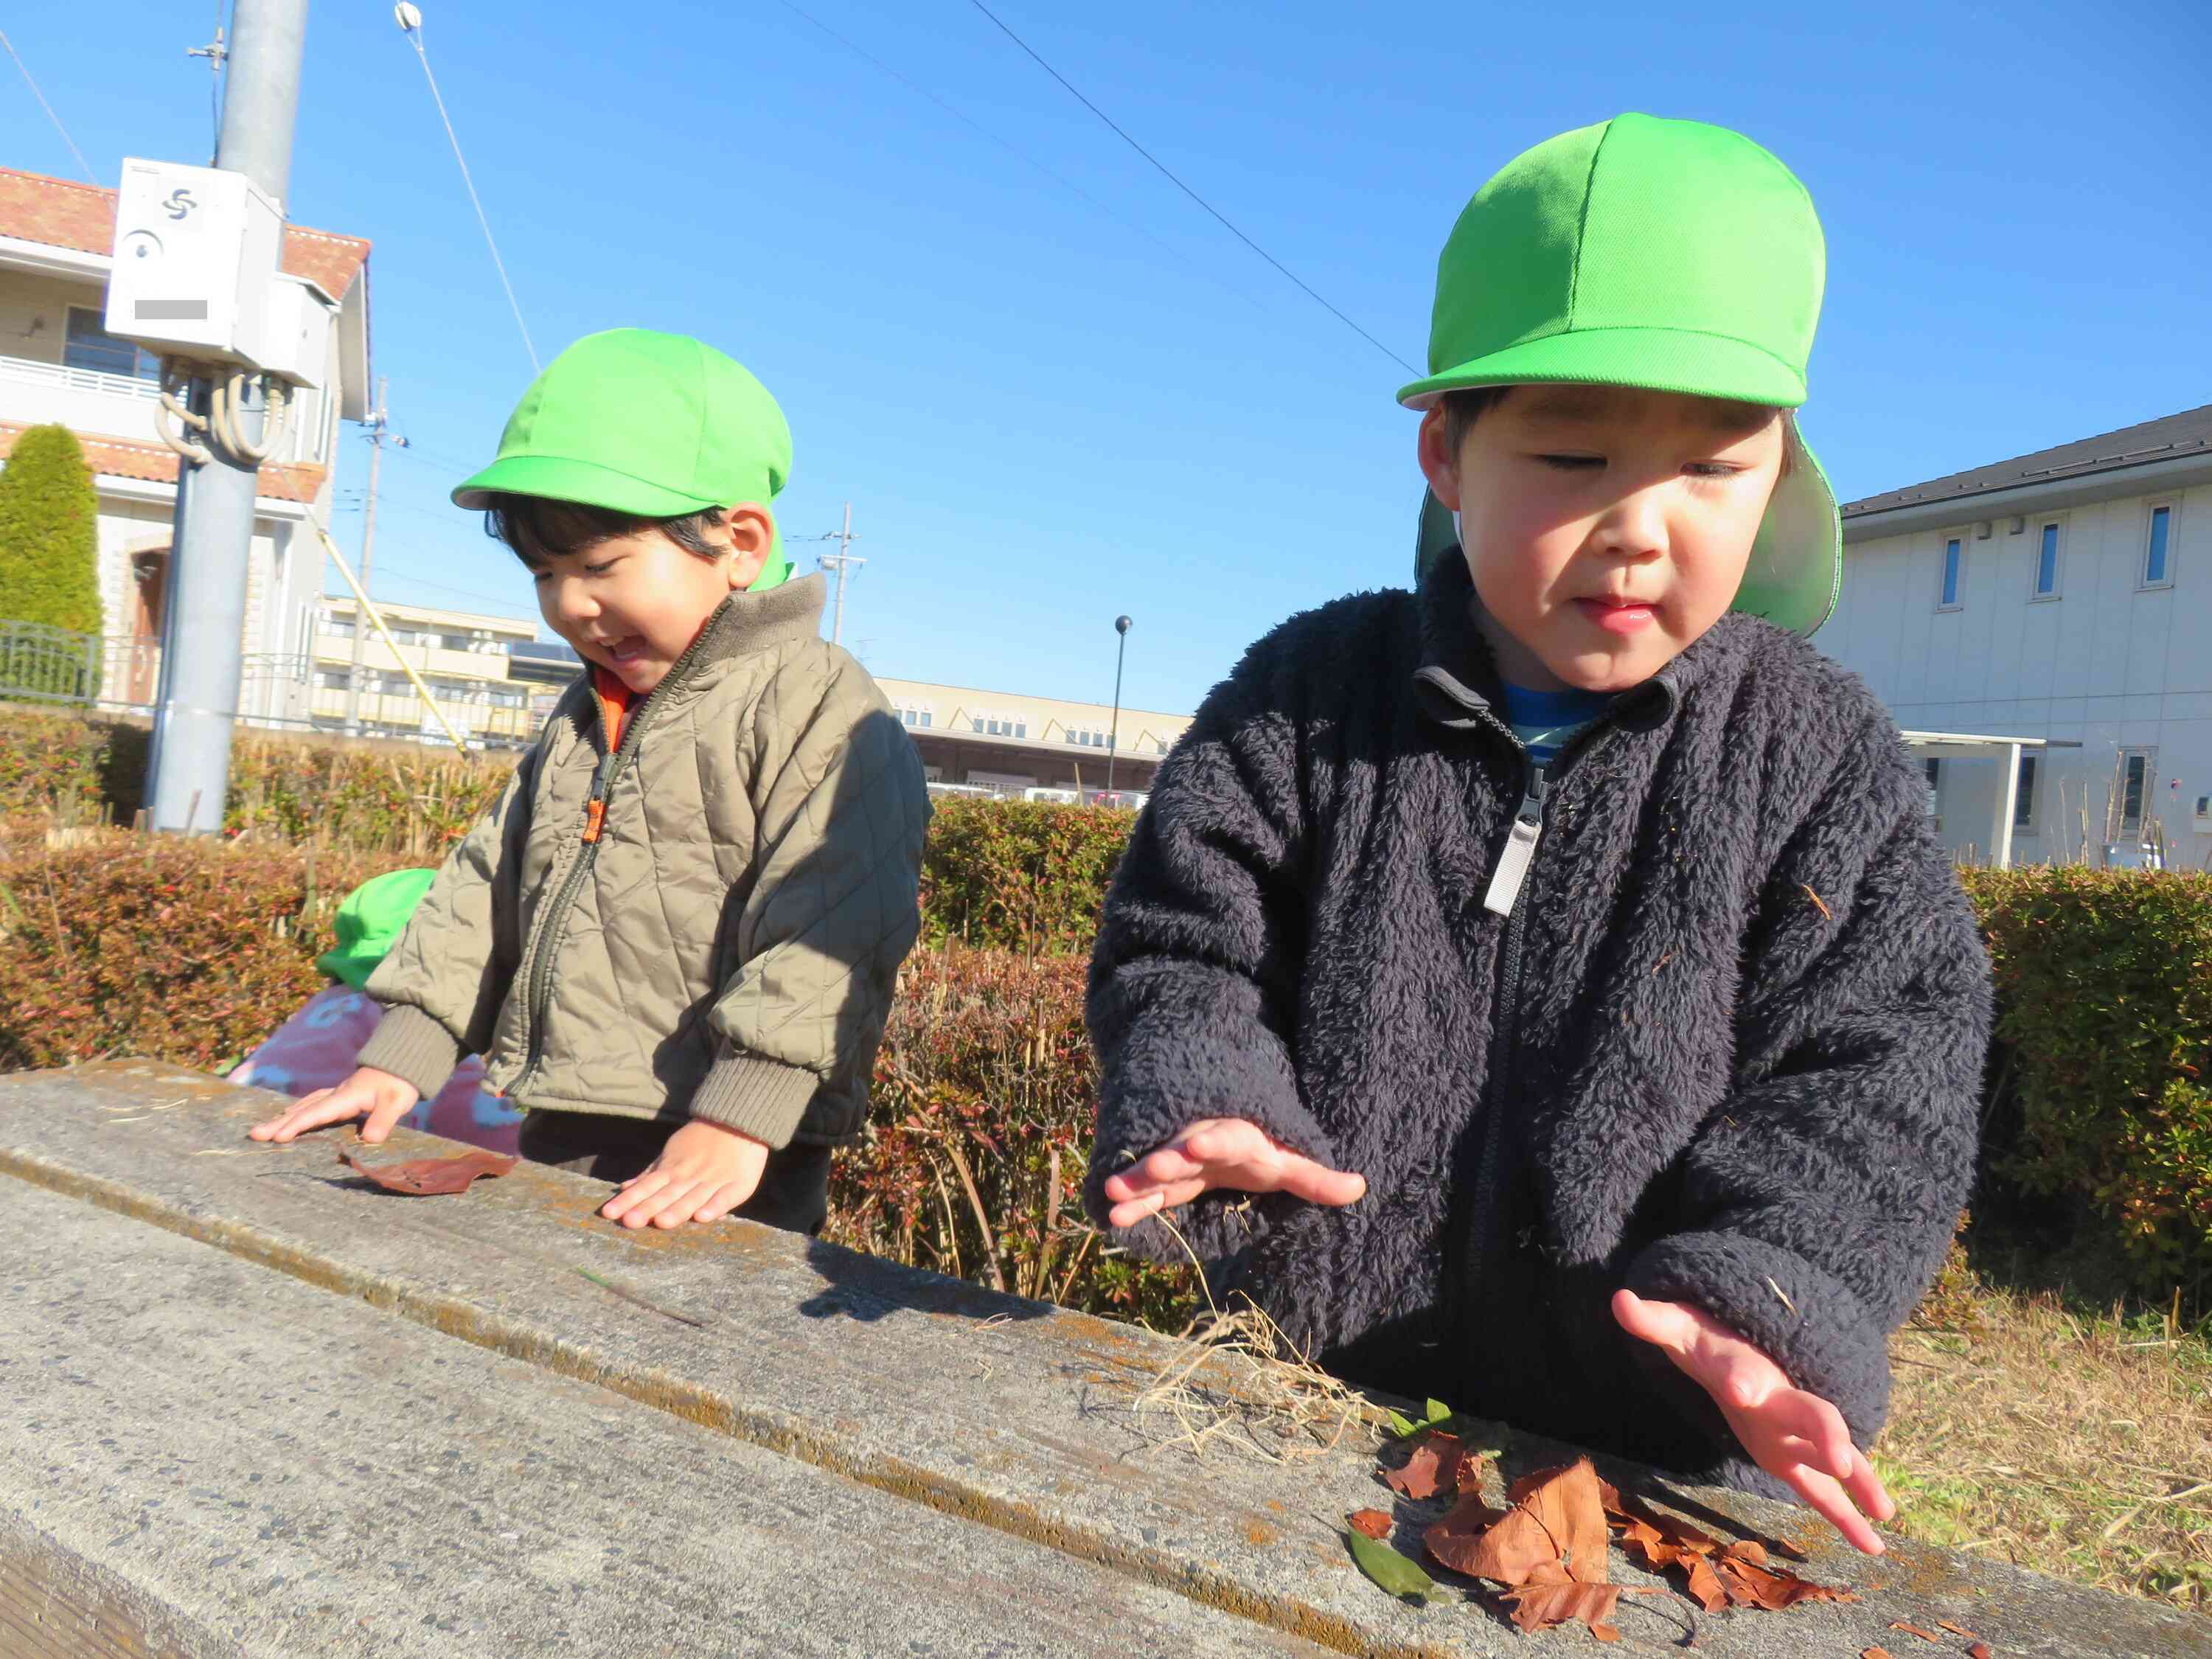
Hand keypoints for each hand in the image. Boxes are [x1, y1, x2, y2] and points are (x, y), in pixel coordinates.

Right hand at [248, 1066, 419, 1143]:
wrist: (404, 1063)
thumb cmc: (400, 1082)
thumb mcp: (396, 1102)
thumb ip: (383, 1120)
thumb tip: (369, 1140)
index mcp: (345, 1097)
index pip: (316, 1113)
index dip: (296, 1126)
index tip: (276, 1138)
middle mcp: (336, 1095)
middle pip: (303, 1109)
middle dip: (278, 1123)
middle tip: (254, 1134)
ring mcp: (337, 1094)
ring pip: (305, 1105)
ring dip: (285, 1117)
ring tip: (265, 1128)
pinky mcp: (342, 1096)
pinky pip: (313, 1104)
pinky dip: (299, 1111)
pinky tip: (292, 1115)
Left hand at [599, 1119, 769, 1229]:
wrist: (739, 1121)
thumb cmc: (701, 1141)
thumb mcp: (672, 1152)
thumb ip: (650, 1172)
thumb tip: (623, 1187)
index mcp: (672, 1169)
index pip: (645, 1186)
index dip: (628, 1200)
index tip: (609, 1213)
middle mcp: (689, 1176)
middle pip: (665, 1195)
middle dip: (647, 1208)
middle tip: (629, 1222)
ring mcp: (714, 1180)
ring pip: (692, 1198)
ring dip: (677, 1210)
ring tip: (661, 1222)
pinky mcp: (737, 1185)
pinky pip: (724, 1197)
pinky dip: (714, 1207)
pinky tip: (702, 1217)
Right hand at [1100, 1117, 1366, 1229]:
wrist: (1224, 1124)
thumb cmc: (1260, 1149)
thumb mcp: (1288, 1161)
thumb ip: (1317, 1178)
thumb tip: (1360, 1187)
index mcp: (1237, 1138)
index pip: (1227, 1136)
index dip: (1212, 1138)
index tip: (1198, 1140)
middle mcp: (1202, 1144)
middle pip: (1184, 1150)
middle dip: (1168, 1158)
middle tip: (1153, 1165)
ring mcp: (1179, 1160)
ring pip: (1156, 1170)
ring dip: (1136, 1181)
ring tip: (1113, 1191)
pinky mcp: (1163, 1178)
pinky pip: (1144, 1190)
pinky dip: (1130, 1201)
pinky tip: (1109, 1215)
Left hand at [1612, 1289, 1895, 1555]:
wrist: (1738, 1342)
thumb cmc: (1705, 1339)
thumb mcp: (1675, 1329)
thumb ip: (1650, 1319)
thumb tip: (1620, 1299)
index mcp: (1744, 1368)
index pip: (1741, 1369)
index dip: (1740, 1378)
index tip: (1740, 1389)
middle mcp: (1779, 1399)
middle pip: (1809, 1412)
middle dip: (1824, 1433)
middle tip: (1838, 1457)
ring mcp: (1792, 1430)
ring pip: (1834, 1453)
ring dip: (1859, 1478)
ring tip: (1884, 1512)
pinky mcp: (1790, 1457)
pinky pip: (1824, 1491)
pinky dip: (1849, 1517)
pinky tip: (1876, 1546)